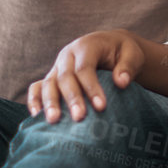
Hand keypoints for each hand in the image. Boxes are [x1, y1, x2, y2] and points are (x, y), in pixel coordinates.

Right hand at [28, 30, 144, 122]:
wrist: (110, 46)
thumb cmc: (123, 52)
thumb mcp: (132, 54)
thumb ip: (128, 66)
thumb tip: (121, 82)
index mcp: (86, 46)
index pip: (84, 67)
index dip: (91, 87)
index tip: (101, 107)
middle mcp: (67, 55)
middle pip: (65, 77)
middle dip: (71, 98)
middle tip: (79, 118)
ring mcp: (57, 67)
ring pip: (48, 83)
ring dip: (50, 102)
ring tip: (54, 121)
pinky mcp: (52, 78)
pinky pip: (37, 87)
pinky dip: (34, 100)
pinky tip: (37, 117)